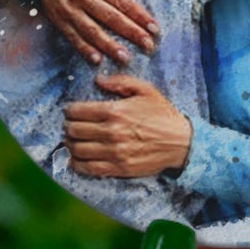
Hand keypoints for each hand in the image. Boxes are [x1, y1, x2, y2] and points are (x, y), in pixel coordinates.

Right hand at [36, 0, 159, 66]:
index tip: (155, 28)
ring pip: (92, 30)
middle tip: (148, 45)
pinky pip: (73, 36)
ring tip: (125, 57)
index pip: (122, 1)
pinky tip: (96, 60)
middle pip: (111, 17)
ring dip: (109, 45)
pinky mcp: (59, 20)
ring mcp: (71, 10)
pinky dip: (84, 49)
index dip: (140, 15)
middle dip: (131, 32)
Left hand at [64, 76, 191, 175]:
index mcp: (115, 111)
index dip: (69, 110)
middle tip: (71, 126)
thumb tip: (98, 80)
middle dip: (68, 127)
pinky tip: (77, 159)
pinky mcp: (118, 168)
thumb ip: (121, 82)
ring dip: (70, 145)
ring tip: (74, 142)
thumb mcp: (146, 90)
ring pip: (77, 150)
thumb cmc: (163, 115)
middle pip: (73, 130)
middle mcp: (111, 132)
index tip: (71, 111)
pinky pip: (88, 168)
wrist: (182, 143)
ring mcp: (114, 152)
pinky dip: (77, 164)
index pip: (76, 111)